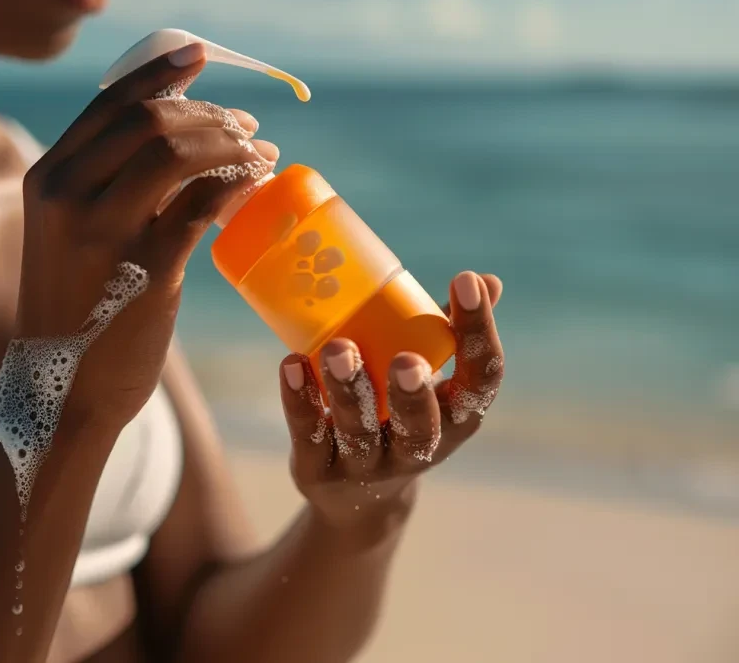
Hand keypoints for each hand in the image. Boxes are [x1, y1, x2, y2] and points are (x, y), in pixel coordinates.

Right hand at [15, 43, 277, 431]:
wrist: (63, 391)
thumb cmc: (77, 313)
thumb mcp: (69, 238)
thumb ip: (105, 187)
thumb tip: (175, 138)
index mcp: (46, 179)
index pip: (110, 105)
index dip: (161, 74)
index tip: (199, 58)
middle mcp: (67, 195)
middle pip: (149, 119)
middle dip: (208, 112)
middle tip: (247, 126)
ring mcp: (104, 231)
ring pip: (178, 151)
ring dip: (230, 143)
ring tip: (260, 153)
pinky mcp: (147, 268)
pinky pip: (204, 202)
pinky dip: (237, 183)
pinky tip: (256, 184)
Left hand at [278, 271, 503, 531]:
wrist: (356, 500)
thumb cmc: (397, 417)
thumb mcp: (427, 381)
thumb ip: (445, 331)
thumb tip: (488, 279)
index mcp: (455, 420)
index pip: (481, 380)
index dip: (478, 333)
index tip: (466, 281)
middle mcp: (417, 450)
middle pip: (421, 428)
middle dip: (414, 396)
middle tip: (406, 359)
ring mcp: (366, 467)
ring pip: (358, 433)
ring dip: (349, 391)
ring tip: (338, 349)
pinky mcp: (318, 472)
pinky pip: (308, 436)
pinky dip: (299, 400)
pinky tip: (292, 364)